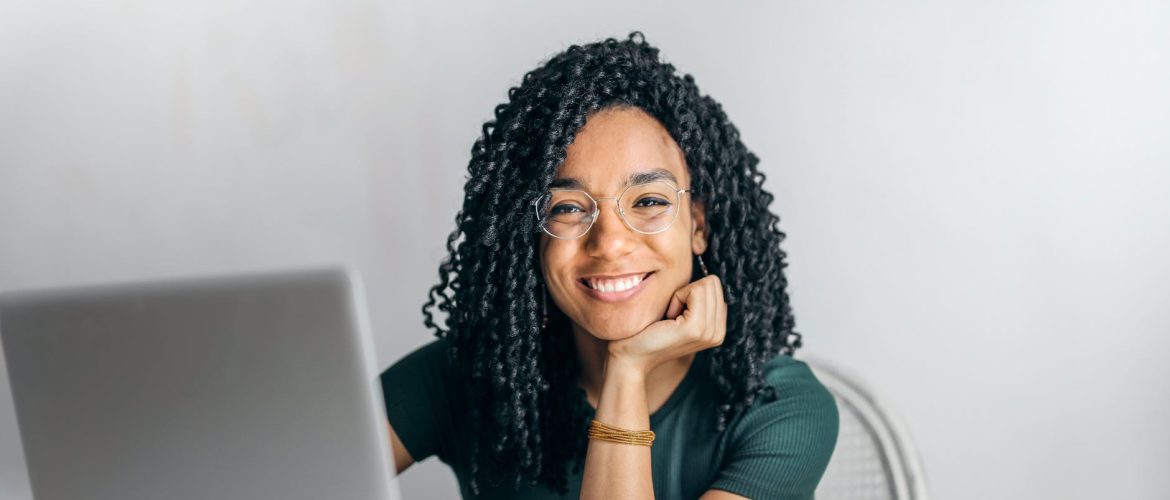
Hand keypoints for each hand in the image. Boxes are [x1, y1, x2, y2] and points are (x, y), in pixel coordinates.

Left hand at [606, 275, 727, 376]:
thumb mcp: (678, 313)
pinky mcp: (696, 328)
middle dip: (688, 291)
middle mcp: (718, 332)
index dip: (690, 292)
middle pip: (713, 283)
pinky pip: (695, 290)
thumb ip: (696, 299)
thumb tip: (705, 276)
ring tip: (669, 318)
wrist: (630, 358)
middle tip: (671, 315)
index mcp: (717, 328)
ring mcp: (710, 332)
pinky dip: (677, 298)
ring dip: (682, 295)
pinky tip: (668, 318)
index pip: (715, 287)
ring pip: (706, 284)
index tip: (675, 313)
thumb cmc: (647, 331)